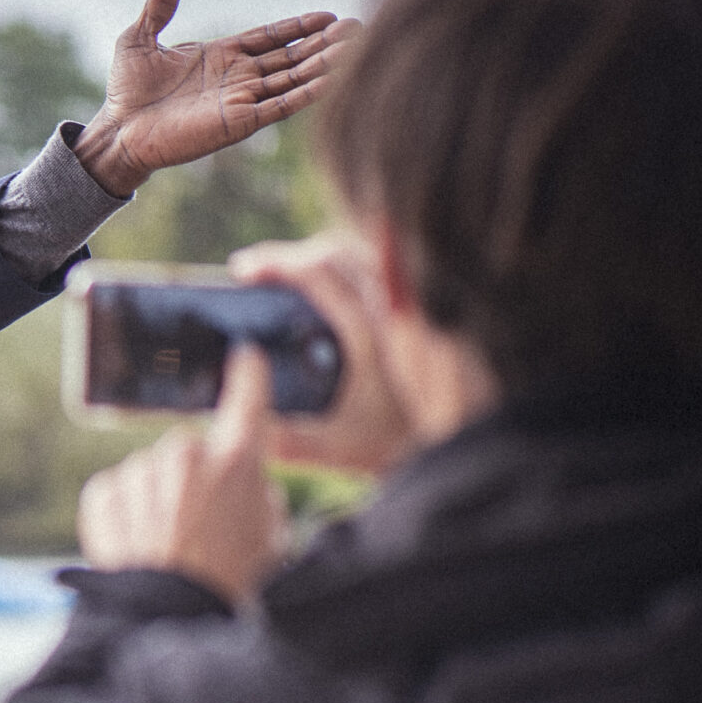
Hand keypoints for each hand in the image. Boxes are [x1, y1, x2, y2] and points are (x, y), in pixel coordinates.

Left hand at [73, 0, 355, 195]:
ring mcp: (241, 100)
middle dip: (323, 45)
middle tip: (359, 28)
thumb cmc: (126, 91)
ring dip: (324, 66)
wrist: (118, 130)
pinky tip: (330, 82)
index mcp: (222, 56)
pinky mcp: (238, 123)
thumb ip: (159, 7)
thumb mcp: (139, 39)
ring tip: (356, 49)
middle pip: (291, 58)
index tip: (328, 16)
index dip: (298, 28)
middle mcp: (238, 78)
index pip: (270, 38)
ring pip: (293, 80)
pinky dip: (305, 94)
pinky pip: (280, 106)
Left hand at [77, 345, 284, 607]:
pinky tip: (142, 547)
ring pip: (154, 474)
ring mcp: (140, 471)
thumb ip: (259, 493)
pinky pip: (120, 492)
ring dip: (160, 499)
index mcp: (236, 459)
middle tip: (202, 528)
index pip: (248, 396)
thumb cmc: (229, 583)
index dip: (249, 375)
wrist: (168, 618)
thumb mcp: (271, 538)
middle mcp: (185, 454)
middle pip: (193, 451)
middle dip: (197, 480)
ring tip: (169, 546)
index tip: (244, 357)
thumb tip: (245, 482)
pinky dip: (128, 514)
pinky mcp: (104, 492)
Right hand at [228, 231, 414, 476]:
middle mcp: (393, 310)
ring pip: (358, 254)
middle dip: (289, 257)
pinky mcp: (414, 308)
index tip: (244, 269)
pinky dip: (343, 268)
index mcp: (371, 334)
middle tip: (254, 272)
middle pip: (335, 253)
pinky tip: (323, 292)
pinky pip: (374, 268)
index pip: (320, 274)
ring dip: (317, 259)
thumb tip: (248, 421)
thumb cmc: (399, 444)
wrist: (457, 444)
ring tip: (284, 278)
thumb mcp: (336, 448)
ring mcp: (407, 304)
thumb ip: (287, 441)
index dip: (277, 263)